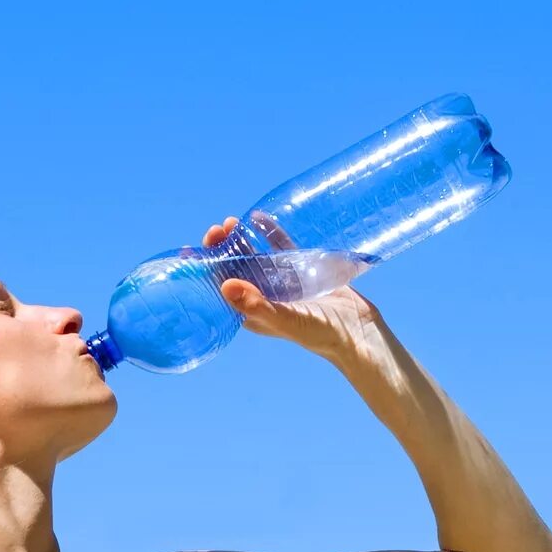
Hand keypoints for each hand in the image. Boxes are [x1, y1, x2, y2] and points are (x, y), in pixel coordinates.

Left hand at [202, 214, 384, 360]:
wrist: (358, 332)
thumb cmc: (320, 334)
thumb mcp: (286, 319)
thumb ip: (256, 305)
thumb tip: (224, 285)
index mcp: (253, 312)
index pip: (221, 288)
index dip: (206, 269)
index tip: (193, 251)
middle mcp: (264, 296)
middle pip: (235, 268)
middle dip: (222, 249)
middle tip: (217, 230)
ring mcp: (283, 283)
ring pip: (256, 256)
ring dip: (242, 240)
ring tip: (232, 222)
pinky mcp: (303, 271)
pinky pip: (282, 247)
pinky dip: (270, 233)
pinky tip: (260, 217)